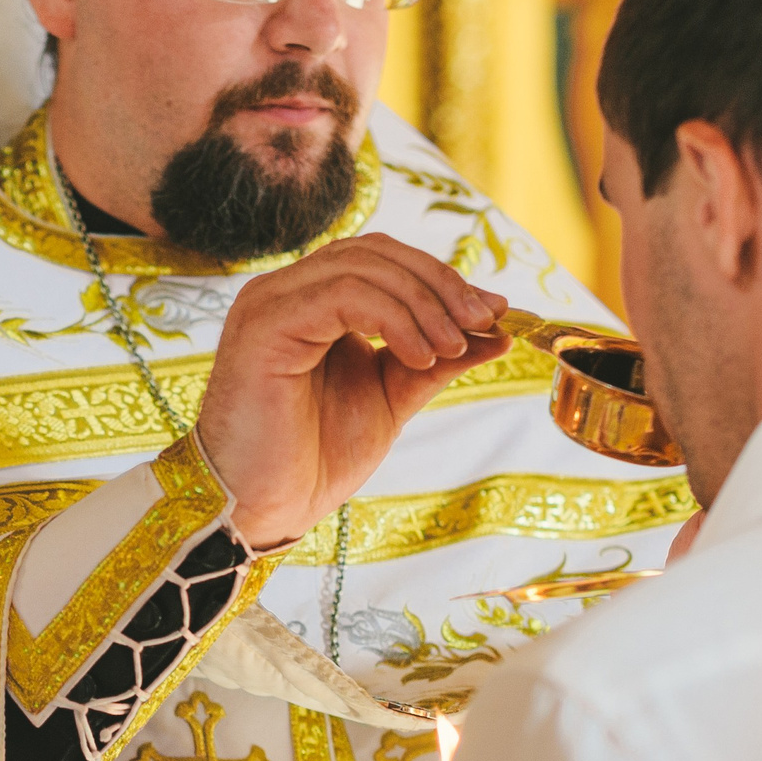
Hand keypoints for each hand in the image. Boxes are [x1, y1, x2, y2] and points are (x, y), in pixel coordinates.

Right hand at [195, 234, 511, 549]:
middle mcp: (284, 291)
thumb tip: (498, 328)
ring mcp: (269, 303)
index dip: (441, 278)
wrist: (264, 508)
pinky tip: (418, 355)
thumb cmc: (312, 459)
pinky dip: (393, 319)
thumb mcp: (391, 398)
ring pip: (362, 266)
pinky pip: (342, 296)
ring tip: (452, 349)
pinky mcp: (264, 325)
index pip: (382, 259)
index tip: (493, 313)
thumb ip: (434, 358)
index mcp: (309, 302)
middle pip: (376, 252)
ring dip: (422, 303)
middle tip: (484, 323)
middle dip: (440, 284)